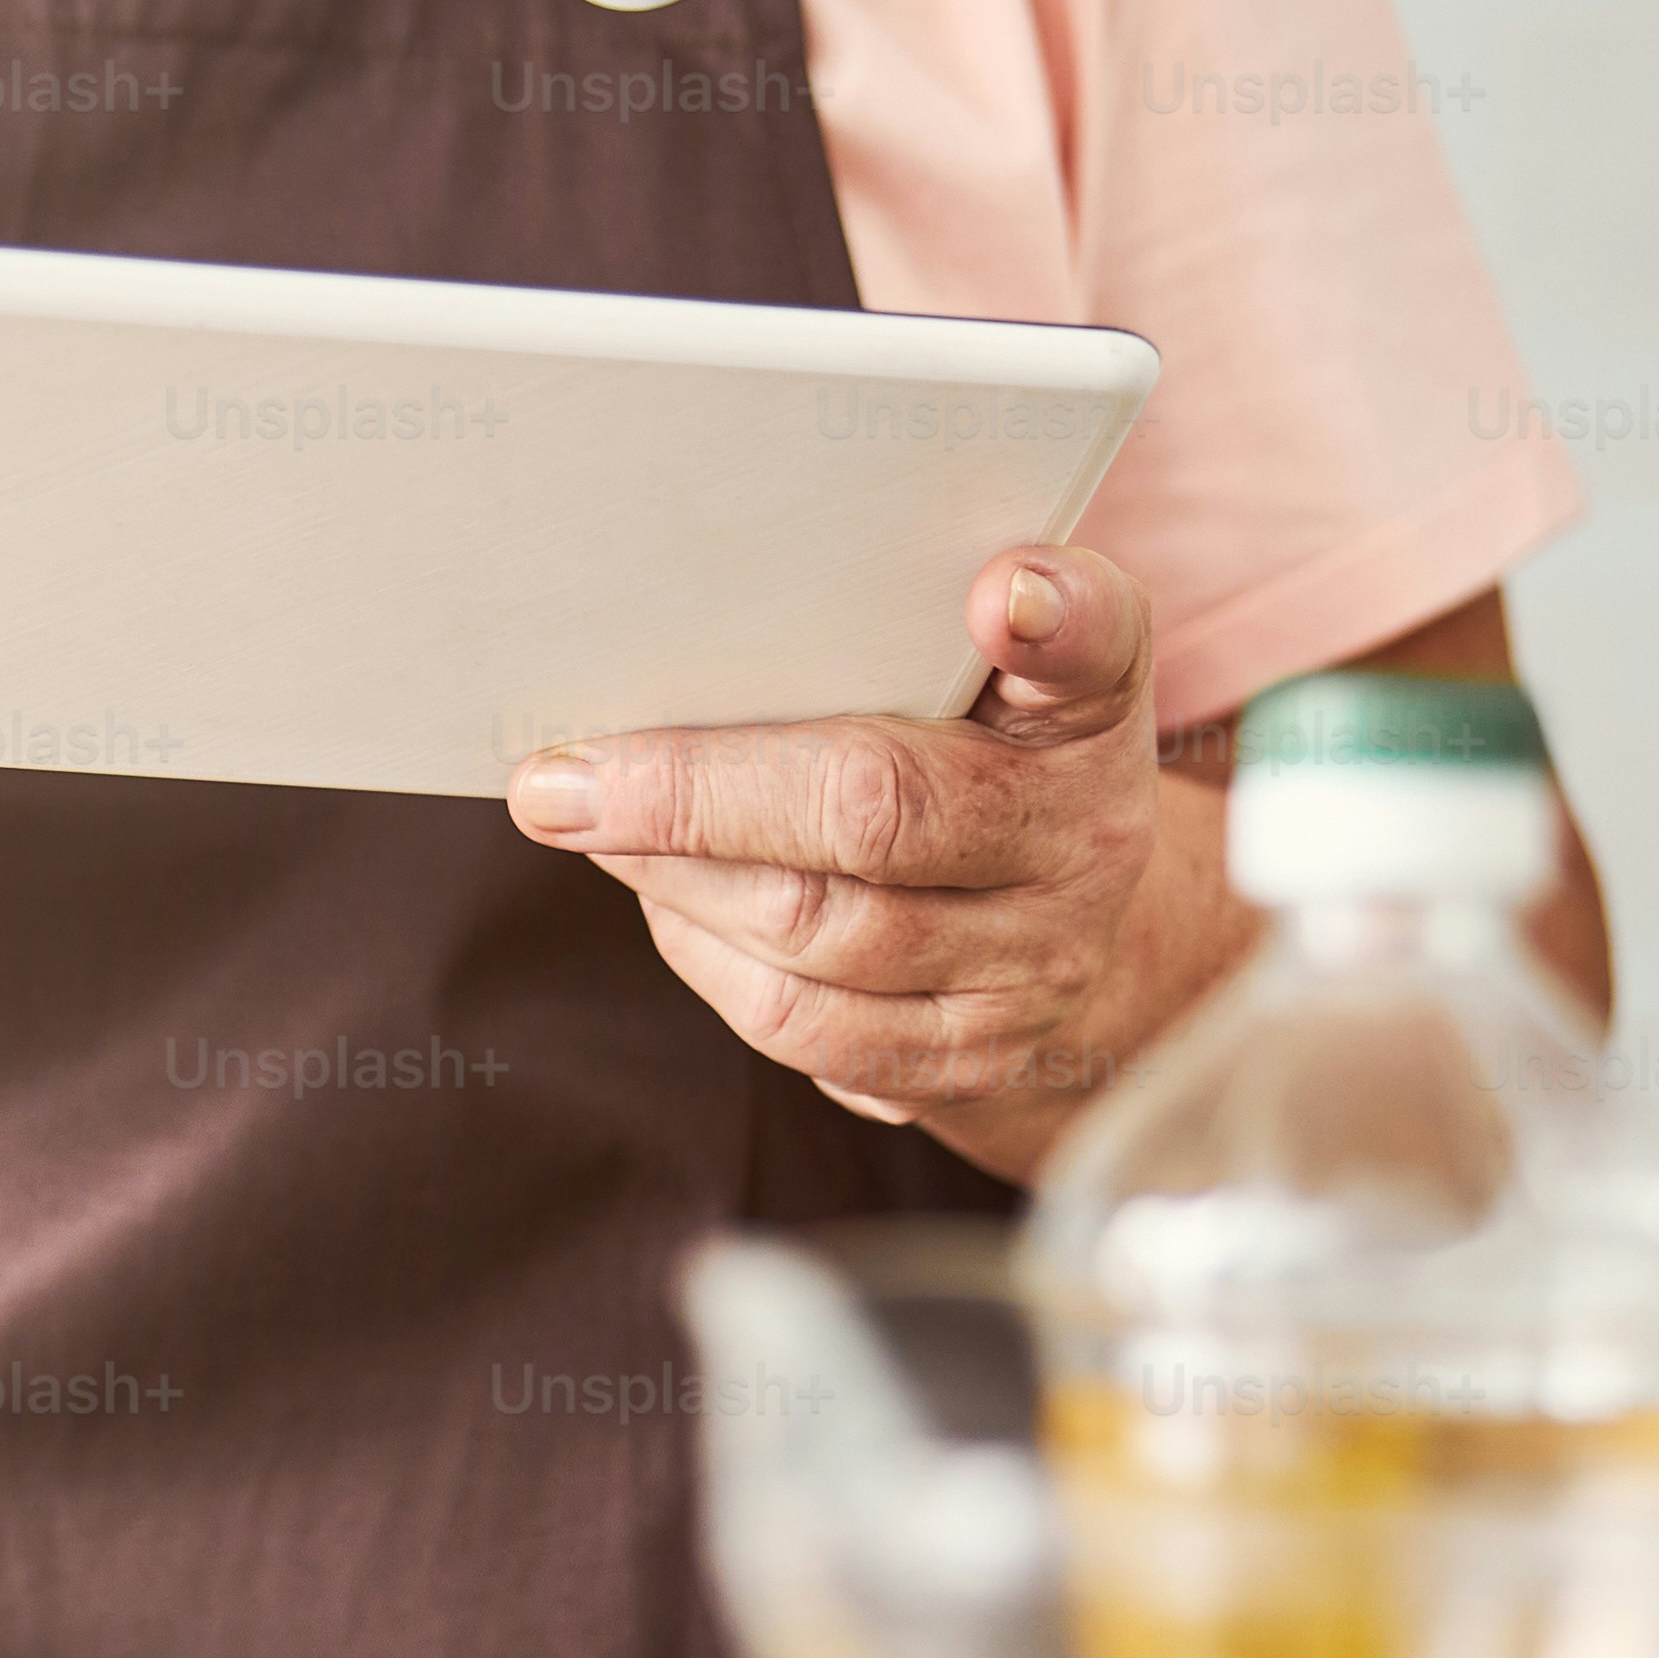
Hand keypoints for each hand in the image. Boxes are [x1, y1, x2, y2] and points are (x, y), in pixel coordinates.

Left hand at [502, 541, 1243, 1177]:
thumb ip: (946, 603)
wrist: (1061, 911)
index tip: (1003, 596)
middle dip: (690, 800)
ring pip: (814, 936)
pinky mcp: (970, 1062)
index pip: (1093, 646)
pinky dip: (706, 959)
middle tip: (565, 780)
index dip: (1055, 616)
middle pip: (873, 817)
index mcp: (1092, 705)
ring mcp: (1036, 969)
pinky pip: (804, 1027)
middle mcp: (1088, 840)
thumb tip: (923, 595)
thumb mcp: (995, 654)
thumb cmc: (987, 747)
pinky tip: (666, 905)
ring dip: (674, 883)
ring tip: (596, 832)